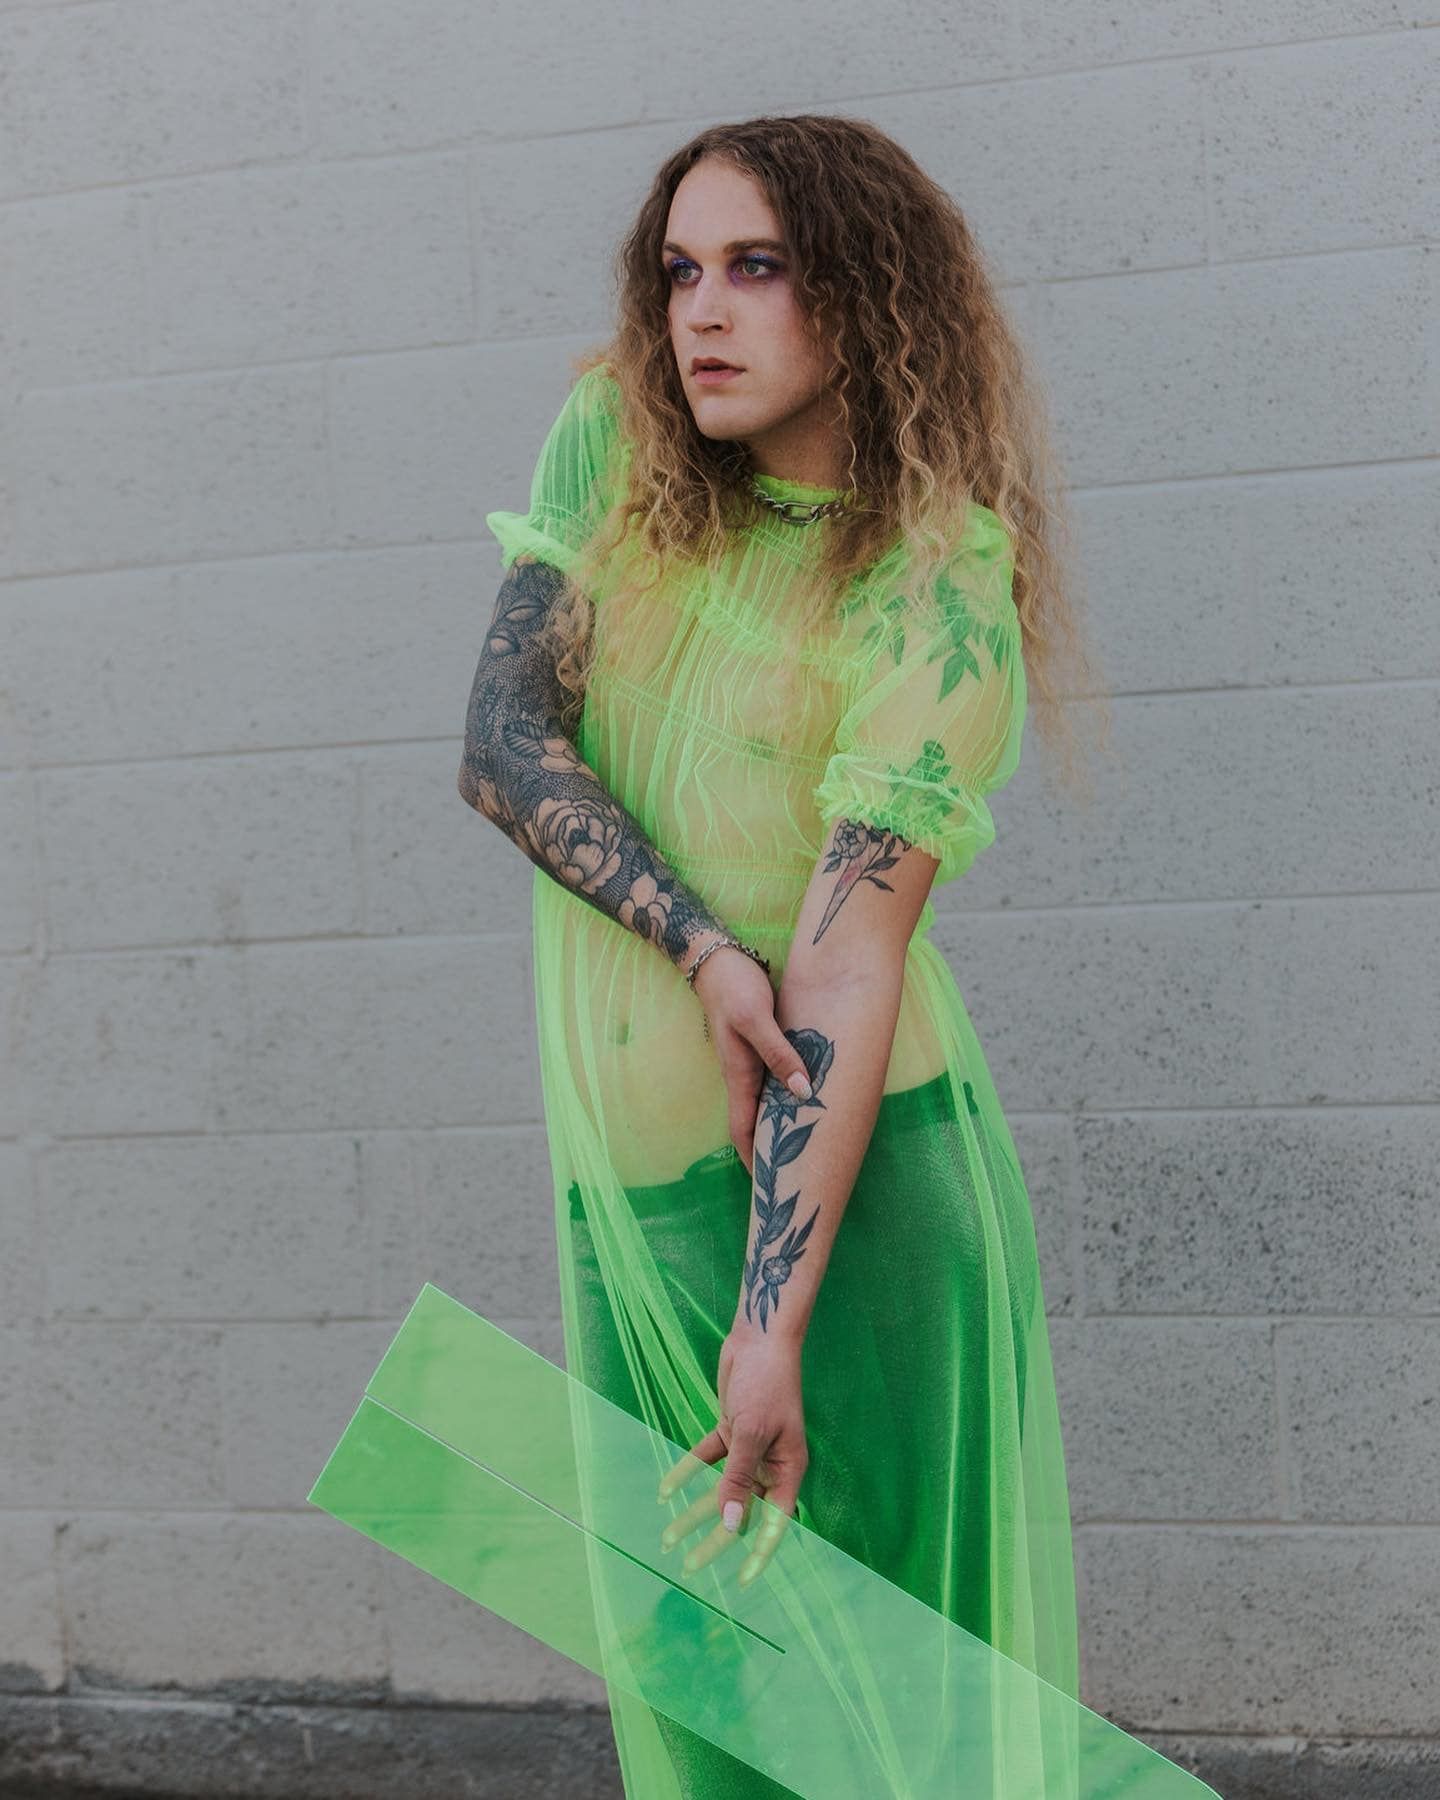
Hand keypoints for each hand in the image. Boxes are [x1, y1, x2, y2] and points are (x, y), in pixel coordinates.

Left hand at [655, 1328, 807, 1588]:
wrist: (759, 1338)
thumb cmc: (766, 1383)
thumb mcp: (752, 1433)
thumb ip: (738, 1478)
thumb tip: (730, 1523)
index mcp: (788, 1470)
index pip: (774, 1522)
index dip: (759, 1553)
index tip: (741, 1582)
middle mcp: (770, 1465)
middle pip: (740, 1511)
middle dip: (713, 1539)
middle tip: (687, 1565)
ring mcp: (749, 1448)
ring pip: (719, 1489)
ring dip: (694, 1511)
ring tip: (667, 1536)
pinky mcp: (729, 1431)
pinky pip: (706, 1460)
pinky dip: (686, 1474)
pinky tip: (665, 1491)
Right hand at [688, 942, 812, 1176]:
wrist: (716, 958)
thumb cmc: (734, 988)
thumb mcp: (756, 1021)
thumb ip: (779, 1055)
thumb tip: (804, 1092)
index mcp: (739, 1075)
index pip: (744, 1130)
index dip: (754, 1160)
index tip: (769, 1190)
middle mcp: (742, 1074)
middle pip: (755, 1123)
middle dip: (770, 1151)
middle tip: (793, 1177)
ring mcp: (749, 1062)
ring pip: (766, 1103)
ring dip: (780, 1125)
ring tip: (805, 1146)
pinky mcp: (759, 1047)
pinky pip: (774, 1081)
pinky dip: (788, 1096)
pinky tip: (805, 1099)